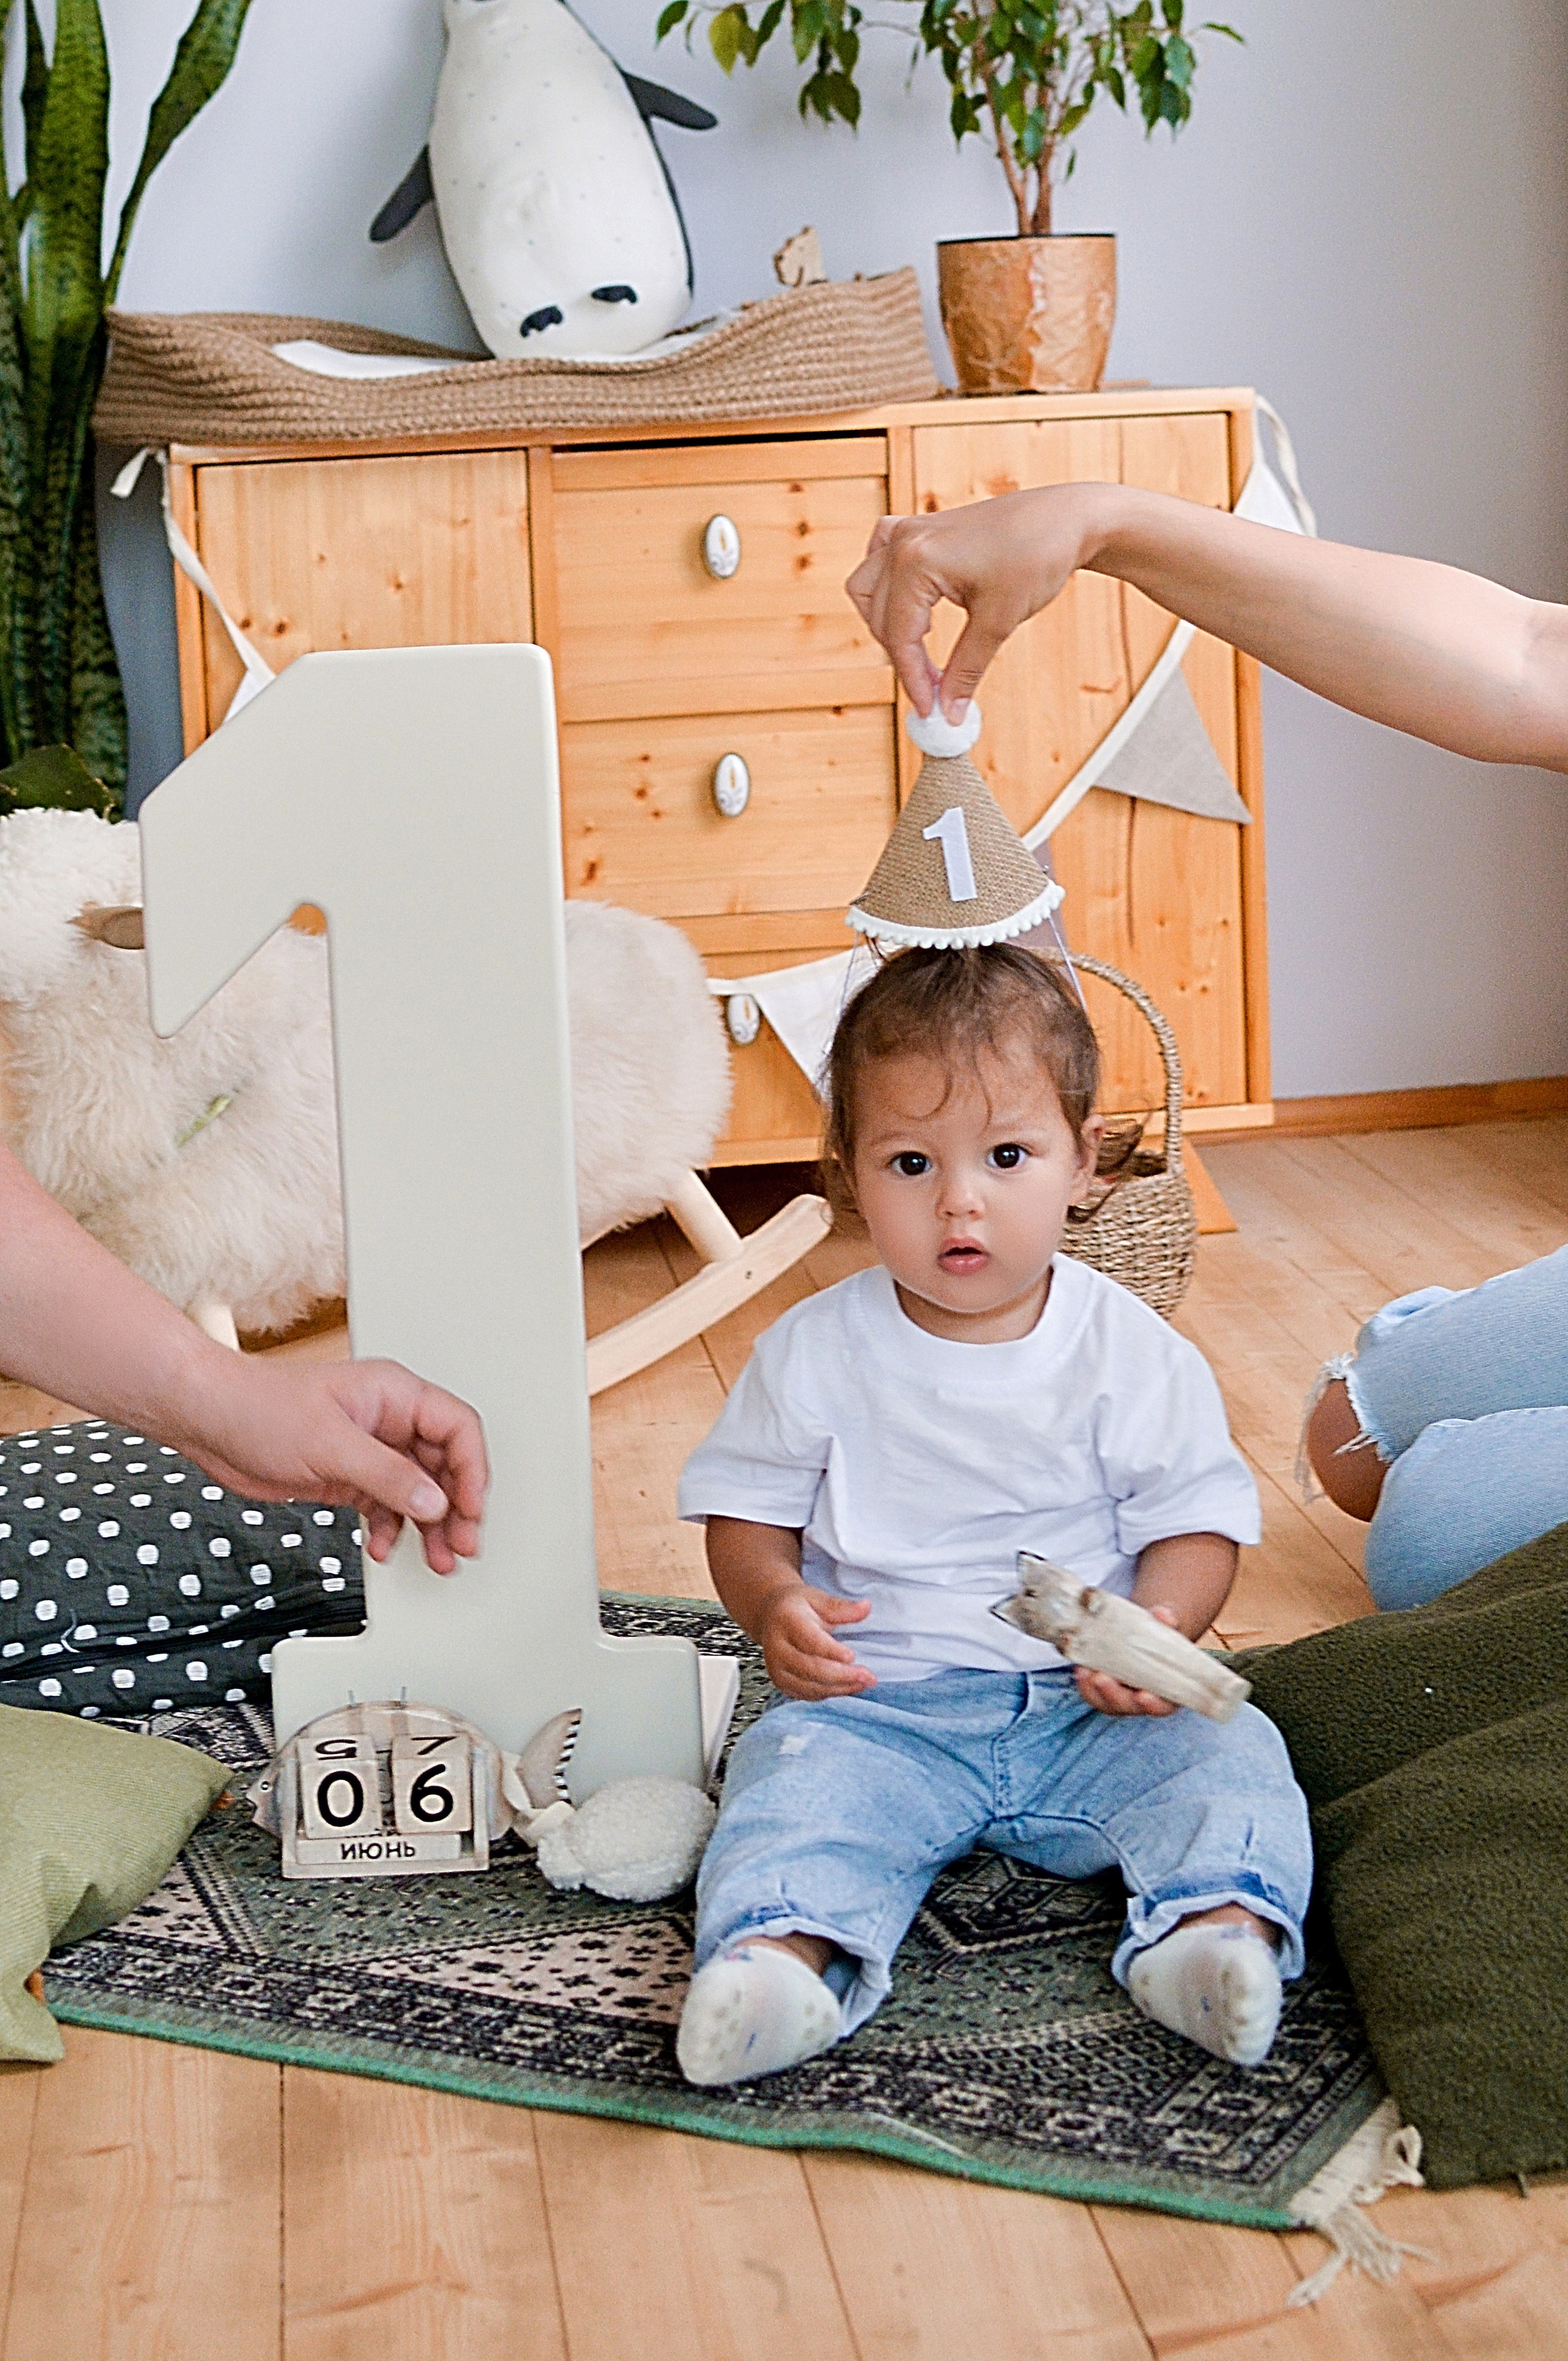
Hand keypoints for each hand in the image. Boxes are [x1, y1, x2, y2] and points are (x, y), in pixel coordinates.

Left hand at [164, 1354, 489, 1576]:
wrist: (208, 1420)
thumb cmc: (259, 1407)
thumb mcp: (330, 1443)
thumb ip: (387, 1476)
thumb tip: (433, 1502)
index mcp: (395, 1394)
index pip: (457, 1430)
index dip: (472, 1472)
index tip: (469, 1510)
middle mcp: (388, 1420)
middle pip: (444, 1466)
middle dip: (455, 1508)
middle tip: (461, 1545)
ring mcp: (369, 1449)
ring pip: (419, 1491)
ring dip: (429, 1526)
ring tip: (437, 1559)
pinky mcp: (347, 1475)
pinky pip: (387, 1506)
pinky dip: (391, 1529)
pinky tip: (384, 1547)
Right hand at [758, 1585, 874, 1701]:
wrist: (769, 1616)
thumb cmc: (796, 1607)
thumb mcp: (818, 1598)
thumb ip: (841, 1607)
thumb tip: (866, 1607)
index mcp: (786, 1621)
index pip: (809, 1641)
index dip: (831, 1651)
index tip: (852, 1656)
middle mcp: (777, 1648)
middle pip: (810, 1668)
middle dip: (842, 1676)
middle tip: (868, 1677)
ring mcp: (777, 1668)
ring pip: (810, 1686)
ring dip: (840, 1688)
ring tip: (863, 1683)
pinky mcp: (781, 1683)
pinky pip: (807, 1694)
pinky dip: (830, 1693)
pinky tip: (848, 1686)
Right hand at [845, 484, 1111, 717]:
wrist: (1066, 518)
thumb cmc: (1038, 555)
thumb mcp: (998, 622)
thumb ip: (965, 670)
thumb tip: (949, 711)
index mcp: (917, 559)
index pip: (899, 635)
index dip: (913, 680)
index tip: (929, 710)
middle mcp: (904, 540)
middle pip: (881, 618)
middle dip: (904, 659)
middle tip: (933, 689)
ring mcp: (908, 530)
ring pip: (868, 588)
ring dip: (886, 624)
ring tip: (920, 653)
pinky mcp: (920, 528)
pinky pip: (880, 560)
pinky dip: (887, 589)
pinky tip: (911, 608)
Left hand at [1074, 1604, 1182, 1717]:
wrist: (1142, 1636)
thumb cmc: (1160, 1637)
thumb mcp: (1167, 1628)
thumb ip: (1168, 1621)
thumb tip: (1163, 1615)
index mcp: (1167, 1692)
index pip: (1162, 1707)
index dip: (1153, 1705)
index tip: (1143, 1695)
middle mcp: (1142, 1700)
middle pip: (1129, 1706)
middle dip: (1113, 1694)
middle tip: (1101, 1678)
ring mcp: (1121, 1697)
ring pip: (1106, 1702)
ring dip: (1093, 1689)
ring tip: (1084, 1671)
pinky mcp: (1103, 1690)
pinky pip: (1092, 1693)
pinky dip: (1084, 1683)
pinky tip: (1079, 1667)